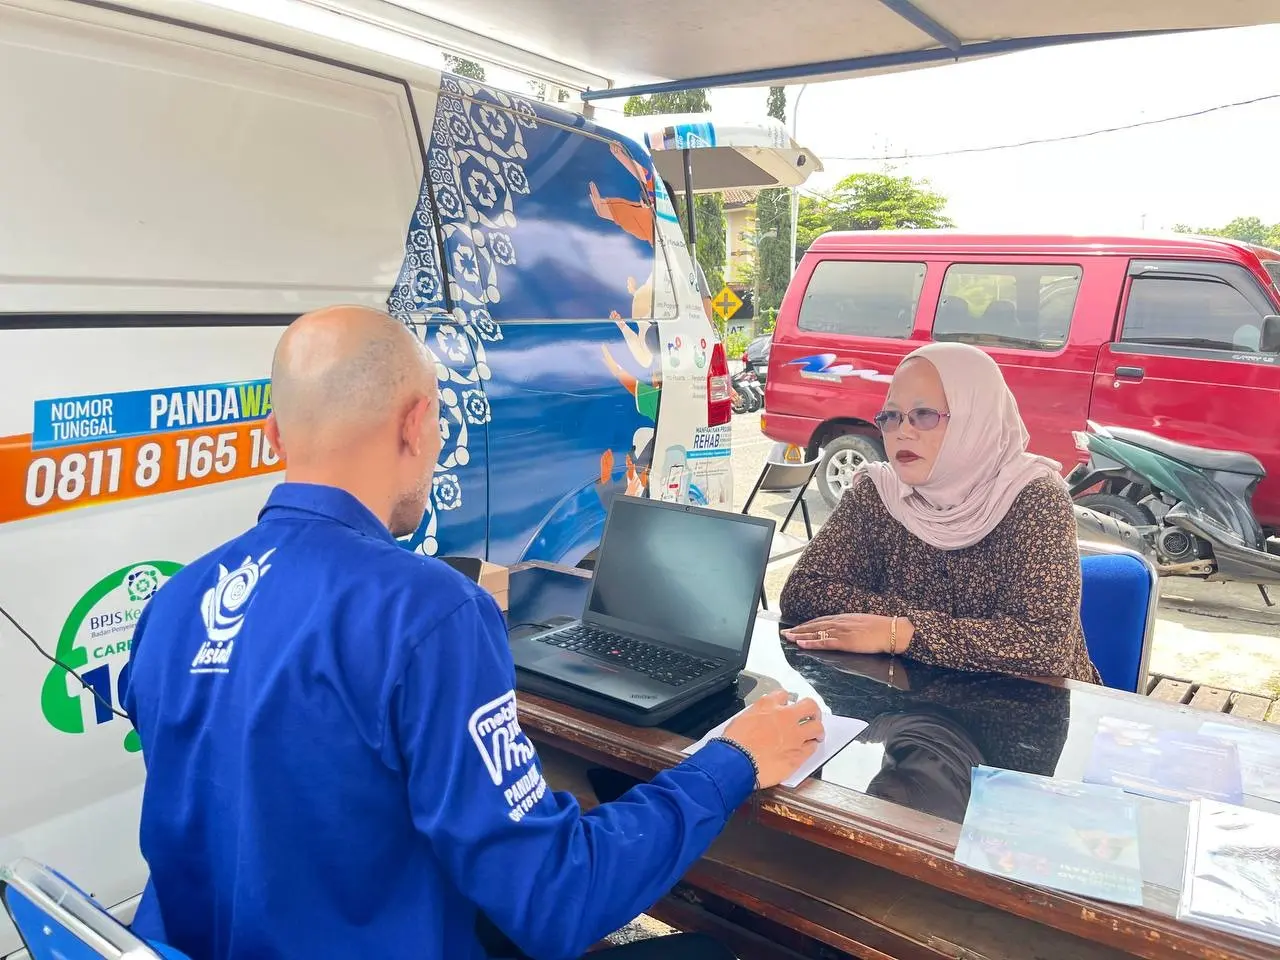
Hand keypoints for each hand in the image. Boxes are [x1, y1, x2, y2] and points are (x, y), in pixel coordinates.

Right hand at [723, 690, 824, 788]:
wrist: (737, 762)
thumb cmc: (734, 744)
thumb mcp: (741, 719)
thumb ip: (756, 715)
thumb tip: (760, 719)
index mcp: (768, 705)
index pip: (784, 695)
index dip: (786, 701)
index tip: (787, 705)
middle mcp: (785, 717)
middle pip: (809, 706)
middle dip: (812, 710)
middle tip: (812, 716)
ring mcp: (795, 736)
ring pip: (817, 727)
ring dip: (817, 730)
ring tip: (816, 734)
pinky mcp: (798, 754)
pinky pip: (812, 748)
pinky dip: (811, 746)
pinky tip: (808, 748)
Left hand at [782, 614, 912, 653]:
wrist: (890, 631)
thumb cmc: (880, 628)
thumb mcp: (861, 623)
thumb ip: (849, 626)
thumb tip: (842, 630)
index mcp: (843, 618)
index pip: (820, 621)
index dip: (807, 624)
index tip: (796, 627)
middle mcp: (839, 622)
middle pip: (814, 626)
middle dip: (799, 629)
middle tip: (785, 633)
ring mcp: (840, 632)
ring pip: (815, 633)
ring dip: (800, 635)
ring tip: (788, 638)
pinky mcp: (844, 642)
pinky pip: (824, 642)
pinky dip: (811, 643)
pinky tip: (801, 644)